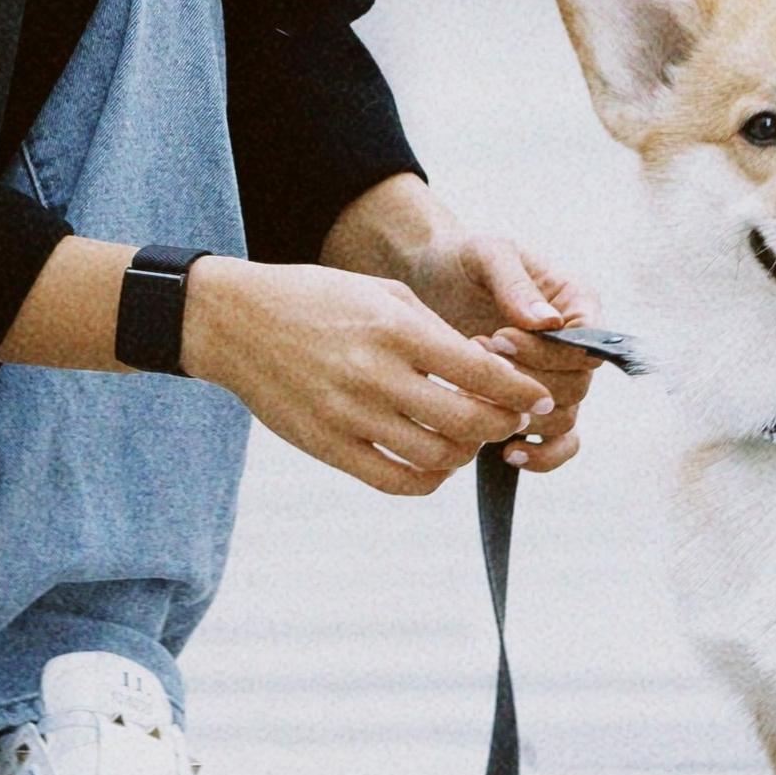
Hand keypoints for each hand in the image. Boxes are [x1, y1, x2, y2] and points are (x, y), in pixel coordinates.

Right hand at [180, 257, 559, 495]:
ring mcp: (350, 416)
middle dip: (504, 424)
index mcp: (395, 330)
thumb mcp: (380, 293)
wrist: (236, 322)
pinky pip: (395, 481)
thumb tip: (487, 374)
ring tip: (469, 437)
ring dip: (466, 452)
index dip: (522, 391)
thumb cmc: (315, 300)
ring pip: (437, 457)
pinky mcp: (328, 446)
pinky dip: (428, 479)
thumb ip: (435, 333)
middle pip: (468, 421)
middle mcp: (376, 375)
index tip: (539, 397)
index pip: (482, 373)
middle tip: (511, 418)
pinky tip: (435, 463)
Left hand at [394, 224, 602, 473]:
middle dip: (526, 381)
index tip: (499, 335)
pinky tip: (506, 452)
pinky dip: (541, 456)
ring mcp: (554, 380)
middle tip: (476, 357)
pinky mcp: (530, 407)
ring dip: (522, 414)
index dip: (548, 351)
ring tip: (473, 391)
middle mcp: (573, 348)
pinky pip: (558, 445)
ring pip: (565, 419)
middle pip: (577, 387)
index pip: (588, 344)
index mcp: (576, 304)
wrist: (429, 279)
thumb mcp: (487, 252)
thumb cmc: (464, 258)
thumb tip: (549, 322)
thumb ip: (515, 282)